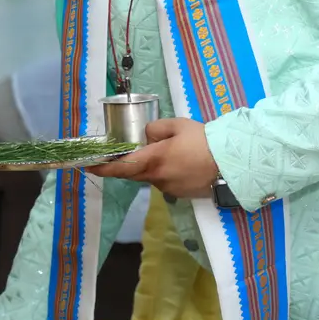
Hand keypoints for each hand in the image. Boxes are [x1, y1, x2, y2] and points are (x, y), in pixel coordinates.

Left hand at [87, 117, 216, 198]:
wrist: (230, 163)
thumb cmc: (203, 141)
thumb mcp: (177, 125)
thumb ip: (156, 129)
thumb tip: (146, 137)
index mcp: (153, 160)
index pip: (120, 167)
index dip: (102, 167)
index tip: (88, 166)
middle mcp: (156, 178)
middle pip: (132, 173)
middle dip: (125, 165)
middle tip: (122, 154)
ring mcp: (167, 188)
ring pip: (149, 177)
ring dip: (148, 167)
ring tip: (167, 153)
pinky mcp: (178, 194)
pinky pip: (163, 182)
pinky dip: (164, 173)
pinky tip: (180, 163)